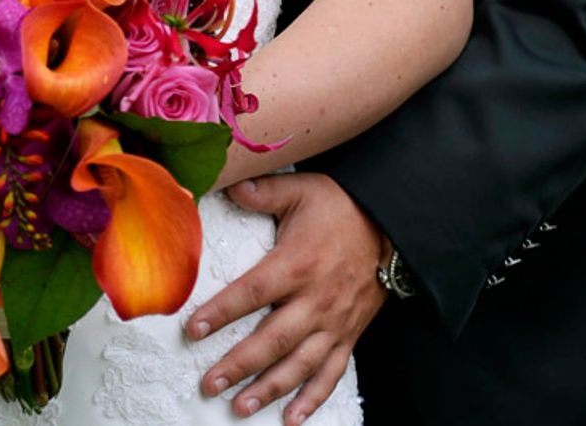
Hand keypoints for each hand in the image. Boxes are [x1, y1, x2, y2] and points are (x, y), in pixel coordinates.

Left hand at [187, 173, 388, 424]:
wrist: (392, 225)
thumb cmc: (341, 207)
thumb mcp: (301, 190)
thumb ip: (261, 191)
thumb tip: (226, 183)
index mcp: (297, 264)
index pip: (252, 293)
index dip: (221, 313)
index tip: (192, 330)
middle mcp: (315, 299)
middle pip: (272, 339)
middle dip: (239, 365)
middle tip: (209, 383)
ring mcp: (334, 322)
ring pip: (299, 364)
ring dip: (269, 388)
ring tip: (240, 407)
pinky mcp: (349, 334)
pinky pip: (332, 372)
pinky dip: (313, 398)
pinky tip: (291, 418)